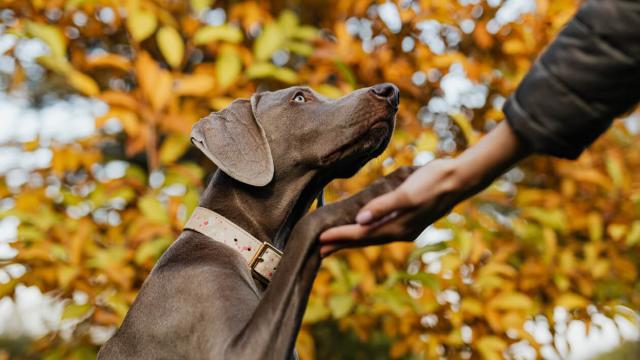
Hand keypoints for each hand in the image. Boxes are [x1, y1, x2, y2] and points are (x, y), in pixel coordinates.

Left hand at [318, 159, 468, 255]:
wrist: (460, 179)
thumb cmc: (433, 182)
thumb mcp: (407, 192)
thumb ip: (384, 206)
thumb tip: (360, 220)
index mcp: (399, 227)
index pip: (362, 234)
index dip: (340, 236)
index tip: (319, 238)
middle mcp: (400, 231)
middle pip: (364, 241)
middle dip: (340, 244)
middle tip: (316, 250)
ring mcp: (405, 227)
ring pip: (371, 236)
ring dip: (350, 240)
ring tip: (332, 243)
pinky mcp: (408, 219)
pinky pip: (380, 230)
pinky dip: (365, 231)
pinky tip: (359, 229)